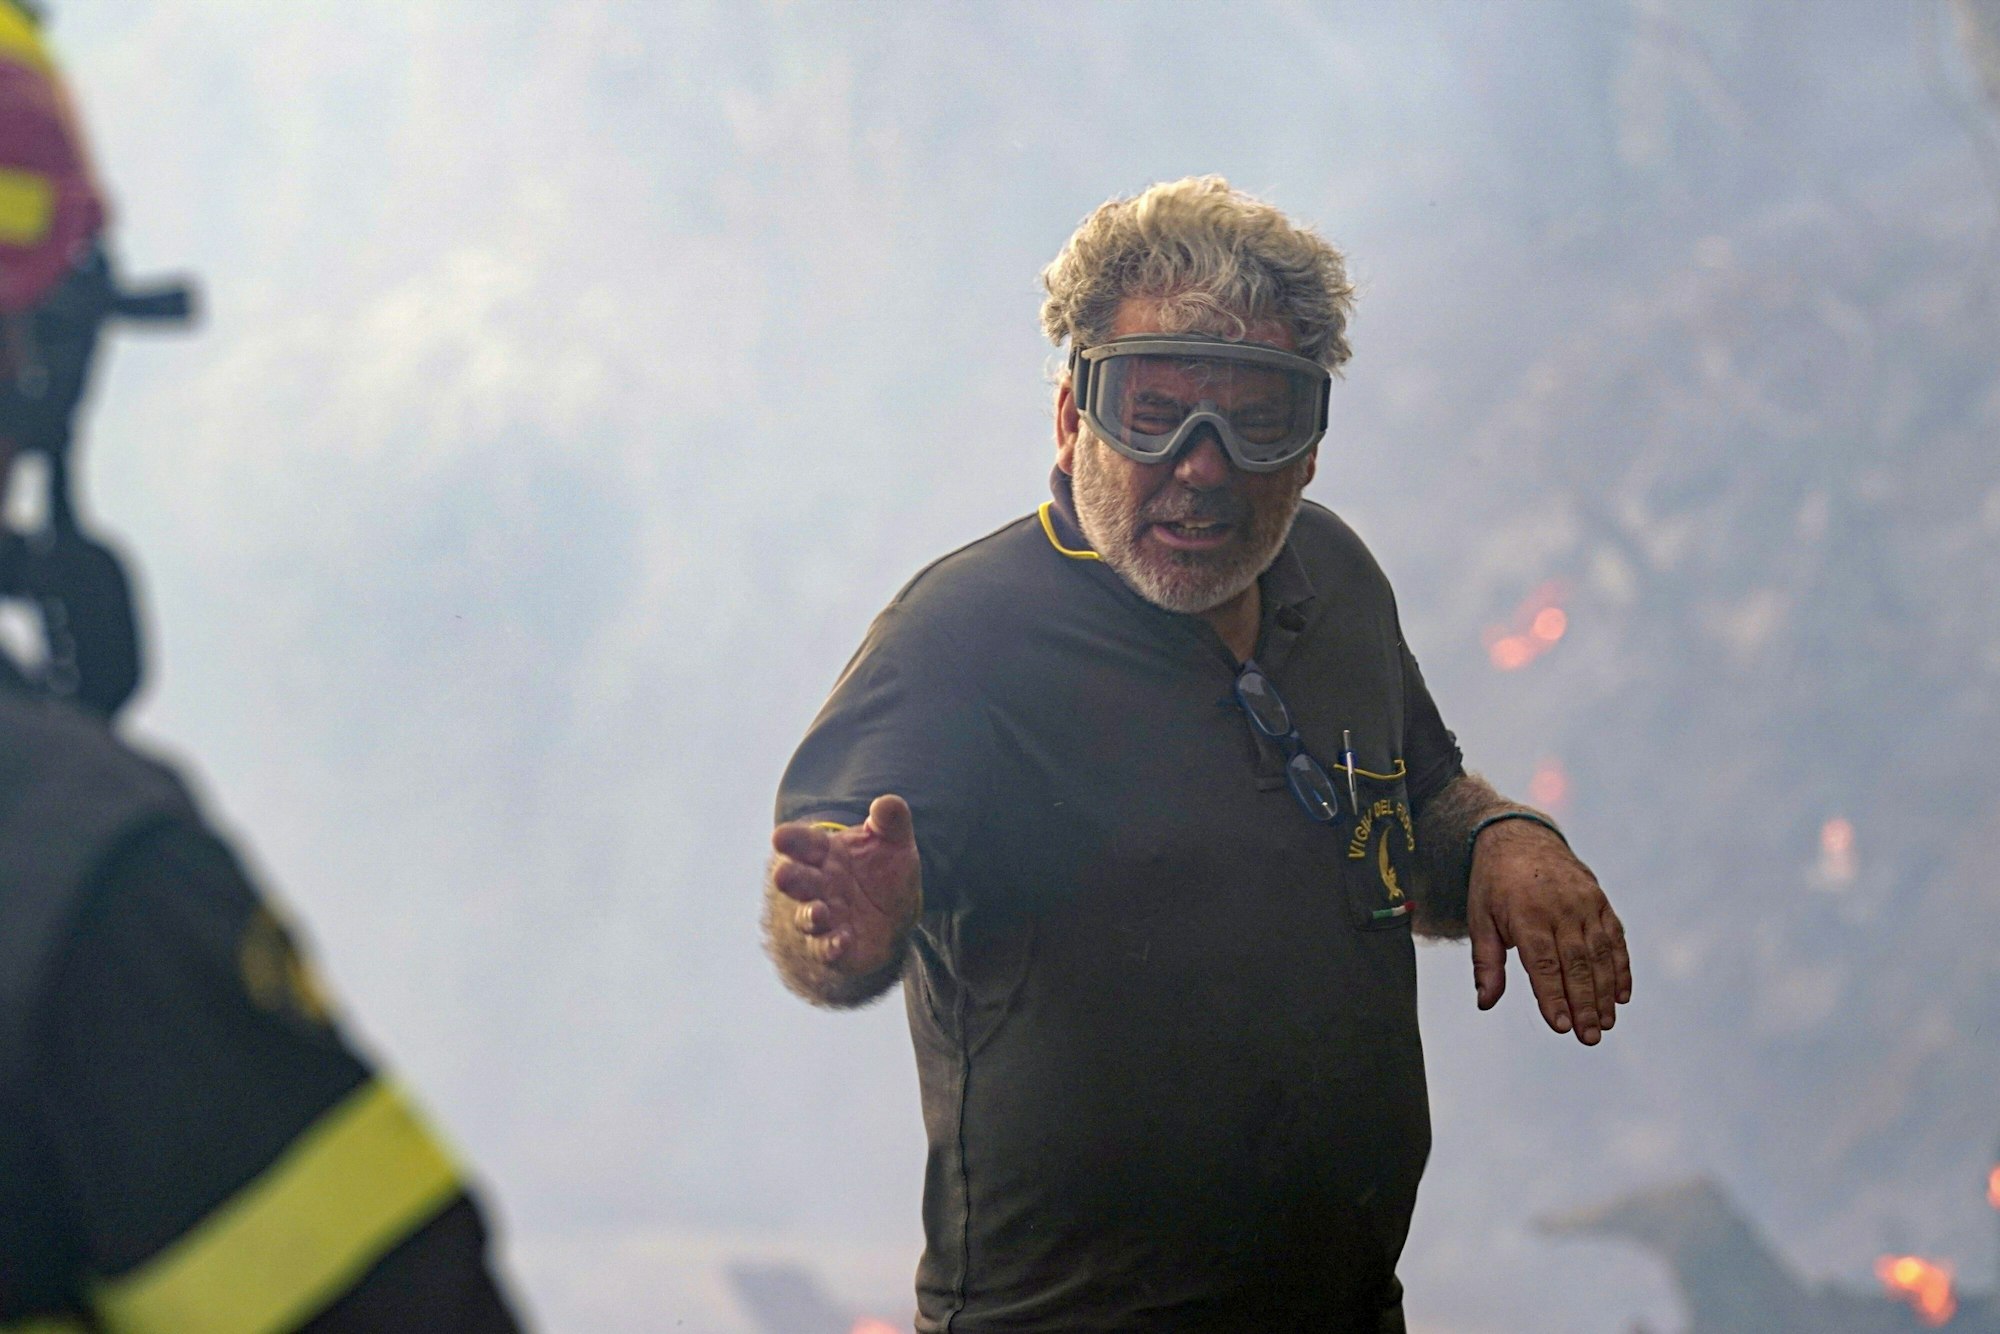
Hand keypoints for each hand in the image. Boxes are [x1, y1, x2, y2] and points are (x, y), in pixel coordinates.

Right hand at [769, 795, 922, 976]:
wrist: (894, 915)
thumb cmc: (883, 872)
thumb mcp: (893, 842)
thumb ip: (890, 821)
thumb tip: (887, 803)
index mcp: (825, 853)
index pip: (805, 843)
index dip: (793, 840)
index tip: (780, 837)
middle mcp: (818, 885)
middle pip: (798, 879)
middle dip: (789, 877)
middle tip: (782, 875)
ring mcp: (824, 916)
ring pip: (806, 916)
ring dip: (809, 915)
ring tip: (818, 911)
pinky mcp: (834, 946)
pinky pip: (827, 948)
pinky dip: (830, 946)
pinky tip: (840, 942)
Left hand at [1467, 820, 1630, 1044]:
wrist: (1519, 838)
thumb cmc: (1494, 886)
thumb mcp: (1480, 919)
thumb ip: (1486, 963)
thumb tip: (1485, 1003)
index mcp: (1526, 915)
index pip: (1543, 964)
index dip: (1553, 996)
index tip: (1560, 1026)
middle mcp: (1560, 909)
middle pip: (1576, 964)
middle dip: (1584, 1004)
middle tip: (1590, 1038)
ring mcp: (1585, 903)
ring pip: (1600, 954)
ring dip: (1605, 992)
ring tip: (1606, 1024)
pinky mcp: (1600, 900)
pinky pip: (1614, 938)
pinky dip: (1621, 968)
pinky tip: (1621, 996)